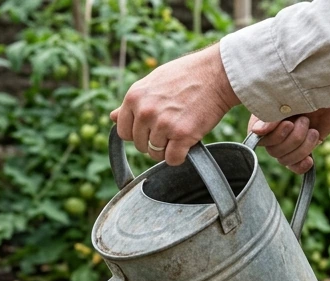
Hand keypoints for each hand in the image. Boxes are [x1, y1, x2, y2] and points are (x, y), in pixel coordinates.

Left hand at [110, 44, 239, 166]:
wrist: (218, 73)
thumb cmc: (187, 76)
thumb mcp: (153, 82)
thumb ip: (132, 103)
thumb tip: (111, 117)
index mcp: (134, 97)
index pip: (123, 132)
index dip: (138, 133)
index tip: (152, 127)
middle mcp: (145, 111)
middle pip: (140, 145)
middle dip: (154, 141)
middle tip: (171, 126)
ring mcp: (163, 124)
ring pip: (155, 154)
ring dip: (168, 148)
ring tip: (181, 129)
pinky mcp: (182, 135)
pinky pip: (172, 160)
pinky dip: (180, 156)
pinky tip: (187, 142)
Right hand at [249, 99, 329, 173]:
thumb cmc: (309, 85)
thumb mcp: (289, 98)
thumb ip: (271, 115)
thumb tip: (255, 131)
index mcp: (265, 118)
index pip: (260, 139)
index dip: (275, 136)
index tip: (289, 123)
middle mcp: (275, 130)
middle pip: (274, 152)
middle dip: (293, 139)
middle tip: (305, 121)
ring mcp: (290, 140)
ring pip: (285, 160)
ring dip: (302, 147)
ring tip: (313, 130)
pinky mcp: (305, 146)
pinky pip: (295, 166)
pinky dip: (301, 166)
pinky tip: (309, 160)